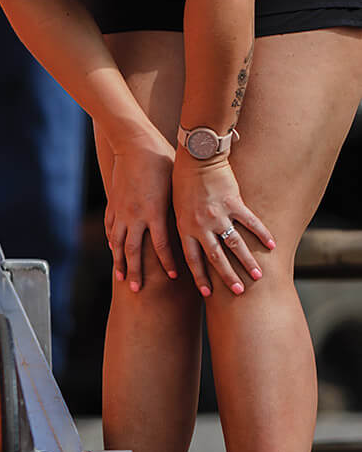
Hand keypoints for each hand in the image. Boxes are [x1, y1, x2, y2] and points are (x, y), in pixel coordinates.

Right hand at [104, 136, 179, 291]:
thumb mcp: (177, 185)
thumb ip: (182, 207)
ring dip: (119, 262)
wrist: (135, 145)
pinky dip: (111, 241)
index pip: (162, 245)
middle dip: (135, 272)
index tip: (174, 277)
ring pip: (118, 243)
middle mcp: (136, 215)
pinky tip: (112, 249)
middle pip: (134, 251)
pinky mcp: (113, 204)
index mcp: (155, 212)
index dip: (168, 263)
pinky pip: (111, 228)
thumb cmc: (162, 162)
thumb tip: (199, 222)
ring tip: (120, 278)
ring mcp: (121, 210)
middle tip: (136, 290)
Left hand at [171, 152, 275, 296]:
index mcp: (184, 227)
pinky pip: (251, 222)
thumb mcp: (177, 207)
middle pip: (215, 257)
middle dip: (227, 277)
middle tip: (238, 292)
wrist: (196, 157)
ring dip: (247, 262)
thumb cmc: (183, 181)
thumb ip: (186, 226)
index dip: (200, 277)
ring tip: (258, 277)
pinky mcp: (234, 203)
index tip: (207, 294)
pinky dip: (262, 234)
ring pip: (235, 244)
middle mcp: (201, 225)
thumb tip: (192, 243)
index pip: (192, 259)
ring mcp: (218, 215)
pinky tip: (272, 246)